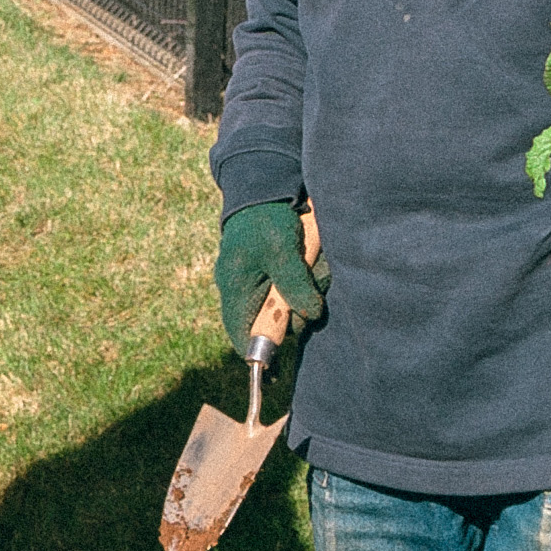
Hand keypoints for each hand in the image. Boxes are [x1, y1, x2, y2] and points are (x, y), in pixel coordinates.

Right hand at [213, 200, 326, 348]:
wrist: (263, 186)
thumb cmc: (266, 217)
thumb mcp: (281, 249)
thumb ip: (294, 283)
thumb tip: (310, 315)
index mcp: (235, 288)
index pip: (241, 336)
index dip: (259, 354)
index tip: (281, 364)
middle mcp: (241, 290)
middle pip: (269, 325)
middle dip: (295, 316)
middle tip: (313, 302)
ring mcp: (255, 282)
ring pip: (283, 307)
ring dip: (303, 296)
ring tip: (315, 270)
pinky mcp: (269, 272)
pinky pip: (289, 290)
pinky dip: (304, 283)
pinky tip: (312, 265)